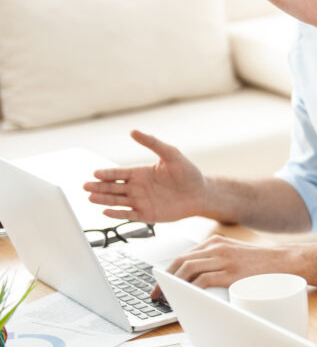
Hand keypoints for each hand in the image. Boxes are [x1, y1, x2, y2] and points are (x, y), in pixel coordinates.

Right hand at [84, 130, 204, 222]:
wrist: (201, 193)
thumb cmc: (188, 173)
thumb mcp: (171, 154)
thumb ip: (153, 143)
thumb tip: (133, 131)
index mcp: (140, 173)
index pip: (118, 173)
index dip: (107, 173)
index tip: (95, 173)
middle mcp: (137, 187)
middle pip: (113, 187)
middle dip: (99, 187)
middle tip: (85, 186)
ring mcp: (141, 201)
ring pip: (117, 201)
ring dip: (104, 200)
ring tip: (90, 198)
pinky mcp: (147, 214)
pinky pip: (129, 215)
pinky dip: (117, 214)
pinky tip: (106, 212)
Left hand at [152, 235, 289, 298]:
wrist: (286, 261)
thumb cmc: (262, 263)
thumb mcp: (236, 254)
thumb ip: (218, 260)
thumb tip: (196, 280)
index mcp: (216, 242)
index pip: (184, 255)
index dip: (168, 270)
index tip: (160, 284)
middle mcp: (217, 248)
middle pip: (181, 261)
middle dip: (165, 279)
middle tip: (157, 294)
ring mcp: (224, 259)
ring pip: (188, 269)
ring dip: (174, 285)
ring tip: (168, 297)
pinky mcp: (231, 272)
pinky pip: (203, 279)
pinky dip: (191, 289)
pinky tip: (186, 297)